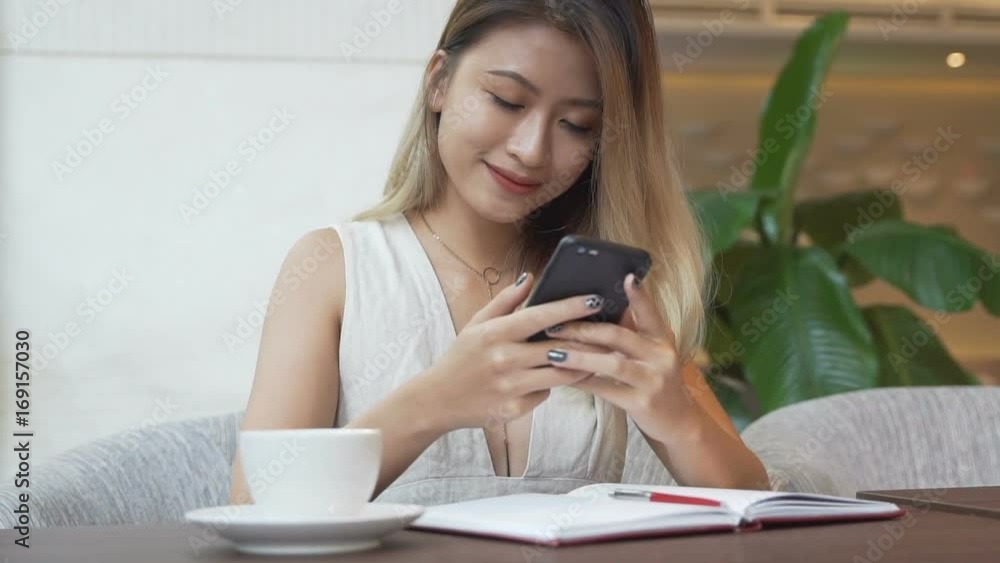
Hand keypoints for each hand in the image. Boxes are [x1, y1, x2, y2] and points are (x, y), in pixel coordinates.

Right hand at [415, 273, 613, 433]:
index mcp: (495, 334)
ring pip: (560, 375)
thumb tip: (529, 278)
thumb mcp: (475, 325)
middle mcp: (504, 359)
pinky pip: (545, 395)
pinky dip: (551, 386)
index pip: (540, 316)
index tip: (593, 299)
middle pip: (558, 348)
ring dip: (581, 365)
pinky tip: (556, 379)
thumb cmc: (460, 358)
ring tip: (596, 355)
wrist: (437, 400)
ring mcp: (510, 386)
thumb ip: (504, 302)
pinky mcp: (514, 409)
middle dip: (587, 340)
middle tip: (609, 331)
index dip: (569, 307)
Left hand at [542, 273, 700, 445]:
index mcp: (662, 338)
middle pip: (619, 335)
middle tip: (554, 325)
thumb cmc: (655, 378)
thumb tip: (599, 305)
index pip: (650, 312)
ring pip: (611, 362)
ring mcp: (653, 380)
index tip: (627, 277)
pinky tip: (563, 378)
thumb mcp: (651, 351)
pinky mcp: (642, 403)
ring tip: (553, 352)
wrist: (677, 420)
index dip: (639, 295)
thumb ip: (632, 330)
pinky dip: (583, 382)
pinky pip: (606, 389)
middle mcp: (661, 356)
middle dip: (583, 328)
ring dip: (578, 356)